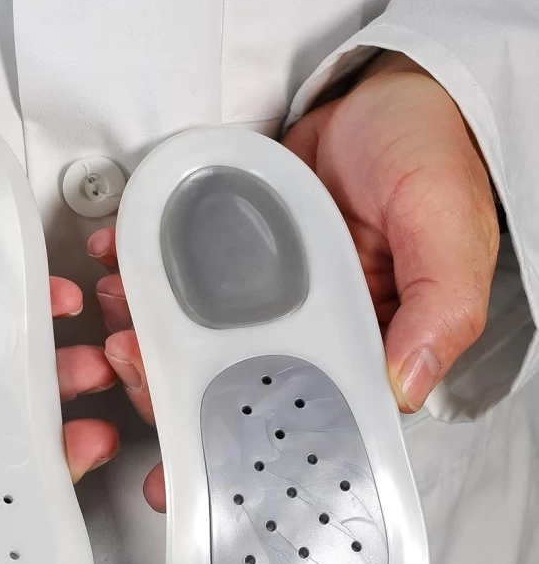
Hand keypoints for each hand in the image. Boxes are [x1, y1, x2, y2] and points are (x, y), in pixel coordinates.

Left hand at [89, 52, 498, 511]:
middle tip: (130, 366)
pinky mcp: (231, 254)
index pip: (294, 414)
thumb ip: (440, 308)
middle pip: (225, 381)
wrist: (389, 94)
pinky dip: (140, 276)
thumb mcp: (447, 231)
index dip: (239, 445)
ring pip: (192, 336)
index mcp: (358, 344)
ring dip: (144, 336)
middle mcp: (302, 328)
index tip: (187, 469)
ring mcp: (260, 293)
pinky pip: (178, 275)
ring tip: (117, 320)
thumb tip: (406, 386)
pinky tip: (116, 270)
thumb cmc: (431, 156)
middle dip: (167, 387)